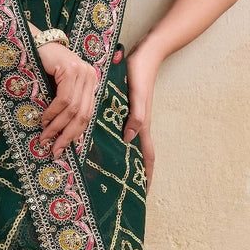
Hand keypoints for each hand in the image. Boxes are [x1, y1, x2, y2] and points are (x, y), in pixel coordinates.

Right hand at [34, 41, 101, 158]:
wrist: (34, 42)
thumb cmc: (43, 67)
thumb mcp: (58, 88)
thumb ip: (64, 106)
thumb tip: (59, 135)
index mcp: (90, 83)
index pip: (87, 114)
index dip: (75, 134)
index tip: (61, 148)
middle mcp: (90, 77)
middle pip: (83, 114)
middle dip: (67, 135)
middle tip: (54, 148)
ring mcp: (82, 72)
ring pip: (73, 109)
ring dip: (57, 126)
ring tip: (45, 136)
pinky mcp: (71, 69)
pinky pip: (64, 98)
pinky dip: (53, 112)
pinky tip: (44, 119)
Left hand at [120, 39, 159, 189]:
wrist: (144, 53)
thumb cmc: (140, 73)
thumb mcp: (136, 95)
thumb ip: (136, 116)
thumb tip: (129, 140)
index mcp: (142, 125)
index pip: (147, 157)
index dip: (147, 177)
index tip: (144, 195)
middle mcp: (137, 125)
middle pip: (137, 156)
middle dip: (134, 174)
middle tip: (122, 192)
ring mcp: (131, 117)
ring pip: (127, 145)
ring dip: (122, 159)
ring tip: (110, 174)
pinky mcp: (124, 109)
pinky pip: (120, 131)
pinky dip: (115, 141)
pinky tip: (103, 144)